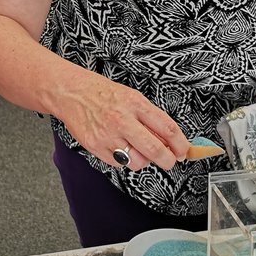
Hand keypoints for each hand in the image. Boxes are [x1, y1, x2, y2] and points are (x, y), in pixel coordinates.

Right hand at [57, 70, 189, 171]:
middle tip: (170, 161)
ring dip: (143, 160)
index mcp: (135, 104)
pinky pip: (118, 163)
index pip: (167, 128)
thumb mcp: (131, 97)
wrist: (71, 92)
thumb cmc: (102, 93)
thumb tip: (169, 141)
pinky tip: (118, 146)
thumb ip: (150, 118)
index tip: (184, 151)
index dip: (180, 144)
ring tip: (138, 150)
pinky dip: (123, 159)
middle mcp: (122, 119)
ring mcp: (108, 135)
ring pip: (138, 162)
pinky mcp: (95, 146)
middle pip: (155, 150)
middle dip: (168, 160)